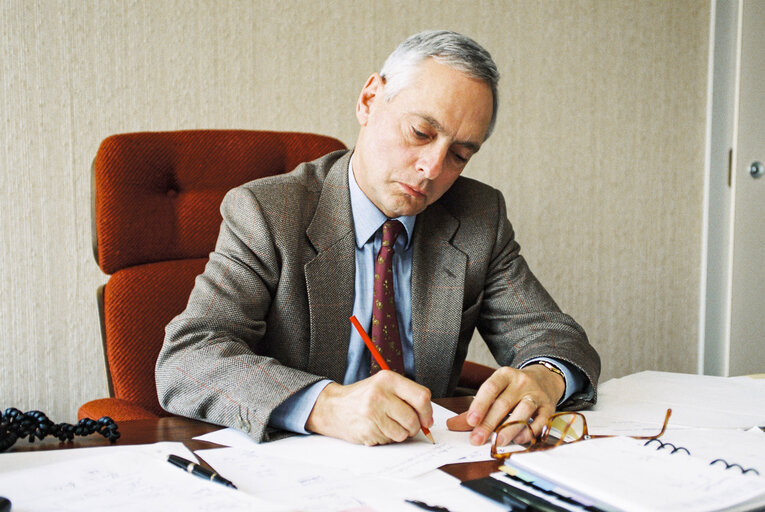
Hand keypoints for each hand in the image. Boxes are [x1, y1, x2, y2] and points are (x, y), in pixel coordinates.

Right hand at [305, 370, 432, 445]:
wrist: (333, 407)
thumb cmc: (363, 396)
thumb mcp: (383, 385)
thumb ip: (406, 396)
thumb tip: (427, 418)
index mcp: (388, 379)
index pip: (421, 397)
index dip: (427, 412)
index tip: (426, 419)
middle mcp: (380, 394)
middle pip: (413, 419)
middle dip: (415, 427)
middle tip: (408, 426)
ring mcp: (372, 413)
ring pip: (403, 433)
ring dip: (401, 434)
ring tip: (389, 425)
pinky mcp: (367, 430)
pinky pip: (389, 441)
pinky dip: (388, 438)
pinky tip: (378, 429)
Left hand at [446, 364, 564, 445]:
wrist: (545, 379)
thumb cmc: (514, 388)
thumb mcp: (496, 390)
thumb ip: (475, 408)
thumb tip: (452, 424)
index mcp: (505, 375)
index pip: (491, 388)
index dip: (480, 405)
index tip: (470, 421)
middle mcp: (521, 382)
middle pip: (504, 404)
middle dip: (489, 424)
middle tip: (477, 439)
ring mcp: (536, 394)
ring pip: (523, 412)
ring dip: (509, 429)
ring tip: (497, 442)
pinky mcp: (549, 407)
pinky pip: (540, 421)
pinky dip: (528, 432)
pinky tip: (517, 440)